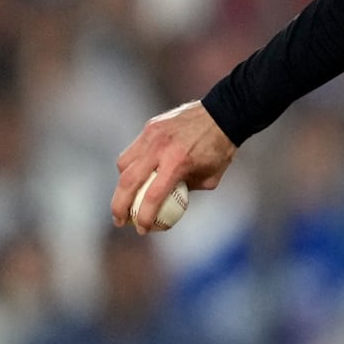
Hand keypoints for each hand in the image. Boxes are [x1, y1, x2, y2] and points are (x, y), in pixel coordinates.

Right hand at [111, 101, 236, 232]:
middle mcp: (160, 148)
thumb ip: (186, 191)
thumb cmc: (220, 149)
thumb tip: (169, 205)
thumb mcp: (210, 178)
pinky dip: (131, 164)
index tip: (143, 230)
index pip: (152, 197)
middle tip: (120, 221)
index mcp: (178, 163)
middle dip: (119, 206)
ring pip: (124, 164)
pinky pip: (133, 149)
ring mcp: (152, 135)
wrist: (224, 114)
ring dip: (122, 184)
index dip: (145, 217)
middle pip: (128, 182)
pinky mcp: (150, 127)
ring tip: (127, 197)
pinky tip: (137, 174)